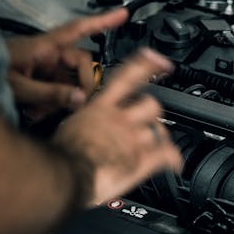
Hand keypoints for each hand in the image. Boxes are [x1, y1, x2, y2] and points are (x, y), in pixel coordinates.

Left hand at [6, 9, 128, 119]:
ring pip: (69, 81)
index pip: (78, 29)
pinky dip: (51, 103)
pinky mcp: (38, 79)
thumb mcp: (18, 87)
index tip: (123, 14)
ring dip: (63, 98)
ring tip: (44, 112)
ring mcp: (42, 67)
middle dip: (81, 86)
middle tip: (81, 104)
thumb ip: (50, 94)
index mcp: (43, 46)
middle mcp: (46, 54)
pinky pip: (56, 90)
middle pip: (80, 64)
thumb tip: (80, 99)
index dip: (102, 21)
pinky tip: (37, 113)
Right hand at [52, 47, 182, 205]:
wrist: (63, 174)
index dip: (145, 65)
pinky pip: (166, 155)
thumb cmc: (59, 155)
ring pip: (160, 130)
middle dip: (152, 113)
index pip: (126, 77)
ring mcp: (132, 138)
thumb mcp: (68, 126)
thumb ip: (84, 122)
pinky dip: (173, 159)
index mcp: (100, 107)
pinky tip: (174, 163)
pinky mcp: (141, 160)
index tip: (158, 59)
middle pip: (151, 104)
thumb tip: (85, 126)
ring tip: (157, 144)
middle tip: (148, 121)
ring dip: (160, 137)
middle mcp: (120, 119)